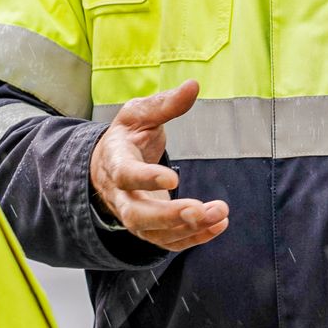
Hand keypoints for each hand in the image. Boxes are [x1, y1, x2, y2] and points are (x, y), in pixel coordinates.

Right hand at [89, 80, 229, 251]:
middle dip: (169, 216)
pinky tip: (218, 225)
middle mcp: (121, 196)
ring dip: (189, 228)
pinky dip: (195, 238)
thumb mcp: (139, 114)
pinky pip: (169, 242)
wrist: (107, 166)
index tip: (173, 179)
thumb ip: (165, 104)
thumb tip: (193, 86)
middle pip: (138, 216)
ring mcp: (134, 216)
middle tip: (199, 210)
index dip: (147, 179)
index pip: (126, 175)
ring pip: (155, 233)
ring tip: (219, 214)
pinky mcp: (149, 229)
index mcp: (115, 161)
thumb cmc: (127, 136)